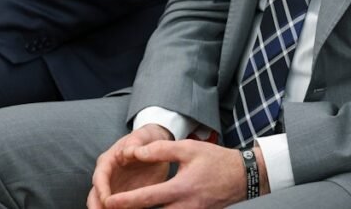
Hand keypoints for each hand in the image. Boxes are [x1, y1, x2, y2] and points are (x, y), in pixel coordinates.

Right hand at [88, 124, 172, 207]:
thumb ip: (135, 142)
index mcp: (108, 161)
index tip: (106, 200)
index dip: (101, 189)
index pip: (100, 176)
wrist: (154, 146)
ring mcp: (114, 189)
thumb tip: (128, 152)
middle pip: (95, 195)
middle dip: (96, 207)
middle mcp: (107, 177)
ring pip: (104, 205)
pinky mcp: (125, 197)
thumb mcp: (142, 136)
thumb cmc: (145, 139)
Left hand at [92, 136, 250, 208]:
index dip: (125, 200)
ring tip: (125, 208)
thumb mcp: (188, 148)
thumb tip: (136, 153)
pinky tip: (147, 208)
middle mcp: (184, 207)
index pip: (147, 198)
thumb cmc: (215, 160)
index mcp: (181, 188)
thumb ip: (160, 150)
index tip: (107, 201)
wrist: (242, 177)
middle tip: (109, 208)